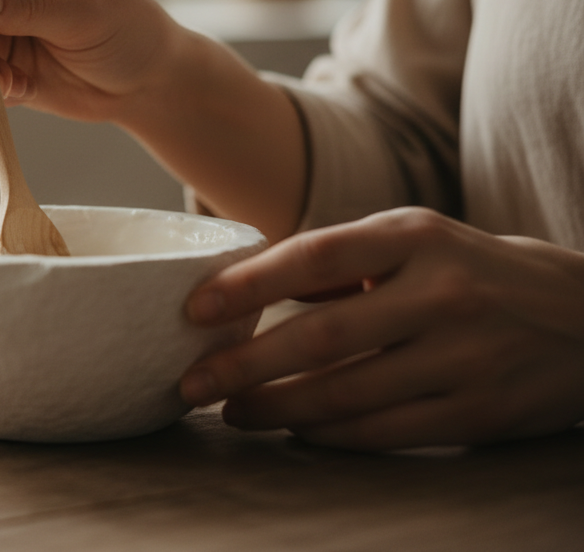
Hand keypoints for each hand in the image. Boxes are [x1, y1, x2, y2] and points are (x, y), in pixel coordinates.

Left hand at [179, 207, 583, 450]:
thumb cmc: (472, 271)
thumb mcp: (415, 239)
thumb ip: (338, 258)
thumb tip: (248, 280)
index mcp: (416, 236)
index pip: (315, 254)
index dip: (249, 284)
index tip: (196, 309)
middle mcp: (442, 293)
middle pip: (322, 336)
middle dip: (245, 365)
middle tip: (193, 382)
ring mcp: (465, 358)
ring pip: (347, 394)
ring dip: (277, 409)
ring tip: (233, 411)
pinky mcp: (479, 414)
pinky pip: (385, 433)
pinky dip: (330, 435)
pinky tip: (294, 431)